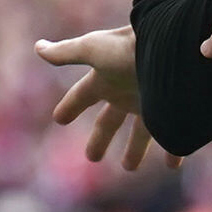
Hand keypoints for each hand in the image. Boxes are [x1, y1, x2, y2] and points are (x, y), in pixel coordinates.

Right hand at [34, 28, 178, 170]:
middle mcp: (129, 92)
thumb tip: (38, 47)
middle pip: (111, 120)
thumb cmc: (130, 47)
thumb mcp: (94, 49)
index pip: (83, 95)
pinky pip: (173, 138)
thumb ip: (67, 52)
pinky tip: (173, 164)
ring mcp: (152, 103)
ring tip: (130, 168)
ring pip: (142, 133)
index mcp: (107, 79)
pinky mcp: (172, 113)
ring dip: (135, 149)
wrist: (173, 44)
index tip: (59, 118)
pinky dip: (174, 151)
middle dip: (101, 137)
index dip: (71, 106)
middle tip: (92, 157)